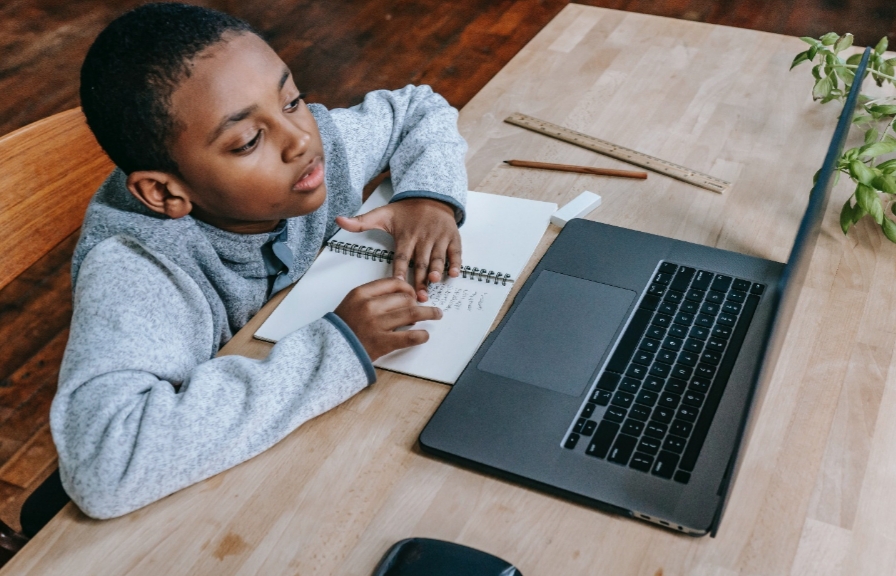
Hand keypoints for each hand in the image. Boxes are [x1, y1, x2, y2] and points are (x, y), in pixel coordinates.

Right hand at [334, 277, 442, 359]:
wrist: (330, 350)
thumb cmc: (344, 327)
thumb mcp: (353, 302)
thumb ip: (373, 295)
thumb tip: (402, 293)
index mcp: (361, 294)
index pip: (393, 283)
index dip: (407, 287)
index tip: (412, 293)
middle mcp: (369, 307)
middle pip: (404, 298)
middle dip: (417, 302)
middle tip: (422, 308)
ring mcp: (376, 325)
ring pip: (411, 313)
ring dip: (428, 313)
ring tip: (436, 314)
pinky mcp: (382, 343)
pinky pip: (409, 337)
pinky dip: (421, 335)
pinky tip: (425, 335)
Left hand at [336, 198, 460, 300]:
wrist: (430, 196)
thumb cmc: (405, 211)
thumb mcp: (382, 214)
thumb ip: (361, 222)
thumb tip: (339, 220)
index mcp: (405, 236)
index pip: (401, 256)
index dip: (399, 270)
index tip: (397, 283)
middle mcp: (422, 237)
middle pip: (420, 262)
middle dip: (420, 279)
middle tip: (418, 295)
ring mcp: (438, 237)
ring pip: (437, 257)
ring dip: (437, 269)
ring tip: (434, 281)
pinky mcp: (452, 237)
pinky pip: (455, 251)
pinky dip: (456, 262)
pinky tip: (454, 273)